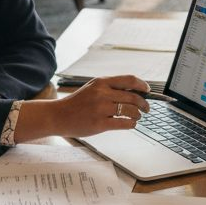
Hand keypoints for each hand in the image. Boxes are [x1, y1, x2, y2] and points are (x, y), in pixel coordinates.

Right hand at [13, 75, 151, 141]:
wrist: (58, 116)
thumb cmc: (77, 103)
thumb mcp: (92, 88)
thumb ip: (110, 88)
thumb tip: (134, 91)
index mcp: (101, 82)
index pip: (129, 80)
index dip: (142, 85)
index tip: (147, 90)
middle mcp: (102, 94)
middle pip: (133, 97)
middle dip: (144, 104)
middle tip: (146, 108)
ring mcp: (101, 109)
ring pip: (131, 110)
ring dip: (138, 115)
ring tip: (137, 117)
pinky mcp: (100, 124)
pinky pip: (124, 123)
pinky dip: (132, 124)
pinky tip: (131, 124)